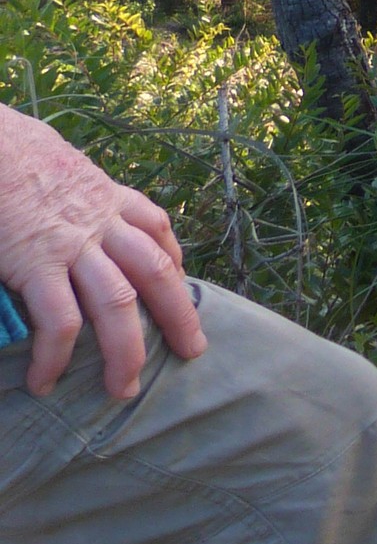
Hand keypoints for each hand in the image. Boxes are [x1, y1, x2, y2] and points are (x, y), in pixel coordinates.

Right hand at [0, 105, 206, 399]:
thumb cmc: (17, 155)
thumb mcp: (62, 169)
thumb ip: (77, 198)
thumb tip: (71, 223)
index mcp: (109, 198)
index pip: (157, 230)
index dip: (173, 262)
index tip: (179, 288)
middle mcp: (102, 223)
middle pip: (156, 273)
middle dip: (179, 316)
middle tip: (192, 351)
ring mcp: (73, 245)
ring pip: (119, 304)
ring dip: (126, 350)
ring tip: (122, 388)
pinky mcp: (37, 265)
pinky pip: (60, 320)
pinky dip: (57, 355)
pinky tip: (47, 381)